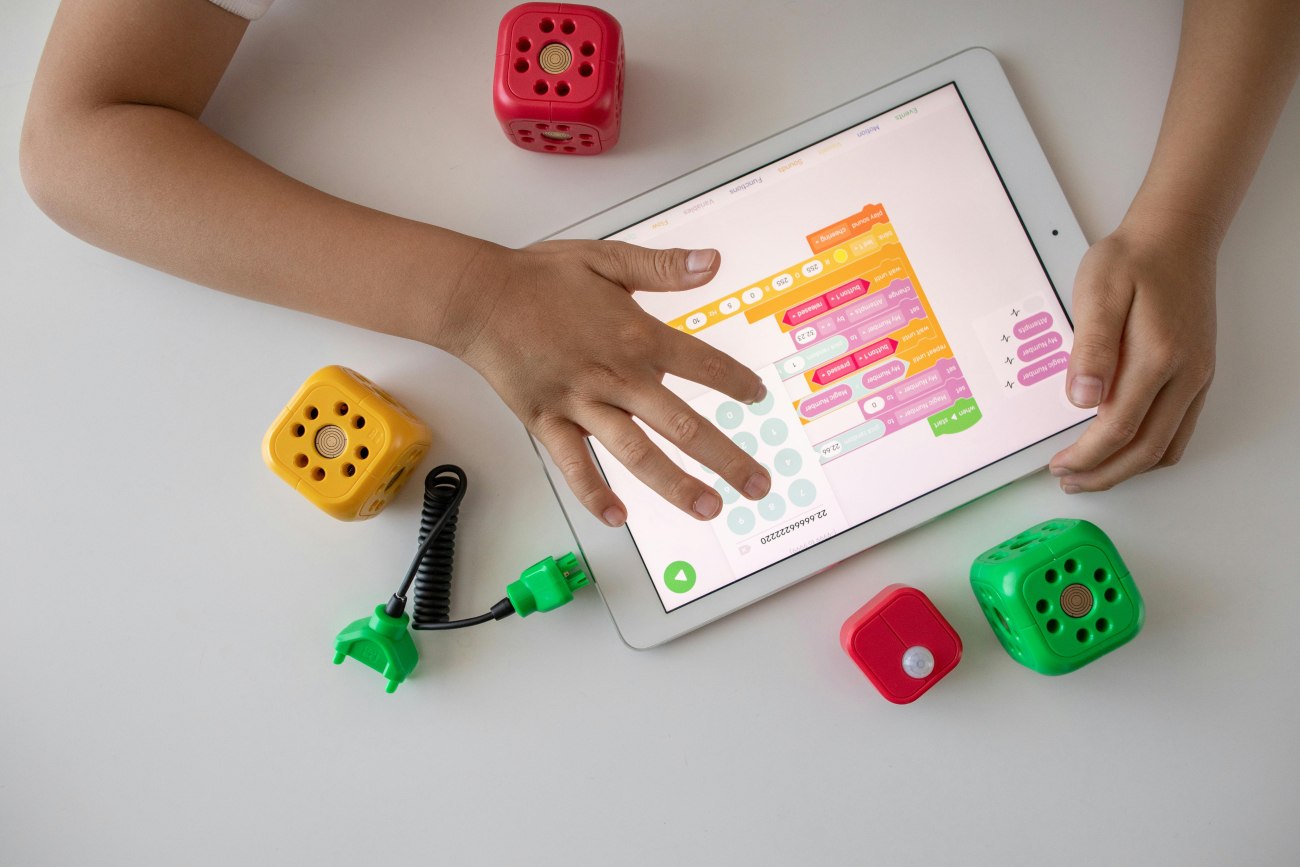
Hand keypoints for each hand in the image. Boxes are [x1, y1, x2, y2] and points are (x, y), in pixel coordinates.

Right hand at [446, 239, 771, 525]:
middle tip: (757, 484)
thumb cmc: (539, 277)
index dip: (736, 384)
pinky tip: (616, 518)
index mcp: (637, 336)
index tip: (758, 397)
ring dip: (675, 484)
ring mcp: (582, 403)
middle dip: (726, 458)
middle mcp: (617, 376)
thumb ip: (662, 267)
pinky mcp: (547, 422)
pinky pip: (574, 465)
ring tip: (708, 508)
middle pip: (683, 425)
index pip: (703, 366)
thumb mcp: (608, 258)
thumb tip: (711, 262)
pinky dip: (594, 494)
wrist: (479, 295)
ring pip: (637, 453)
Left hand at [1049, 216, 1216, 491]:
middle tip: (1069, 480)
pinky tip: (1123, 450)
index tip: (1058, 465)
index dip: (1086, 455)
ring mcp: (1196, 377)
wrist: (1174, 237)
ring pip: (1167, 447)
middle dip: (1104, 474)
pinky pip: (1179, 430)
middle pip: (1146, 450)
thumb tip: (1083, 398)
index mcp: (1157, 356)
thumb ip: (1091, 348)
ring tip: (1090, 473)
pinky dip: (1150, 451)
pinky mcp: (1197, 375)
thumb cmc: (1132, 260)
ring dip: (1128, 469)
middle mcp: (1185, 374)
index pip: (1119, 428)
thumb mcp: (1099, 293)